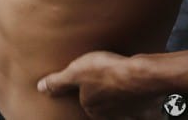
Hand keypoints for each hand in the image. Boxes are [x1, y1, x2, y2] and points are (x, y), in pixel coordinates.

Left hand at [38, 51, 160, 118]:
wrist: (141, 75)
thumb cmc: (105, 72)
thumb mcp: (74, 72)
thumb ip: (57, 82)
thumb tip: (40, 88)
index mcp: (92, 109)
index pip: (86, 103)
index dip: (86, 91)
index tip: (90, 79)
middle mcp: (111, 114)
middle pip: (106, 108)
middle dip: (106, 99)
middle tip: (107, 83)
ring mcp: (131, 111)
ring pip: (125, 110)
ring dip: (125, 101)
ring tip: (123, 87)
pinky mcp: (148, 106)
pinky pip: (146, 109)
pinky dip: (145, 105)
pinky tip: (145, 96)